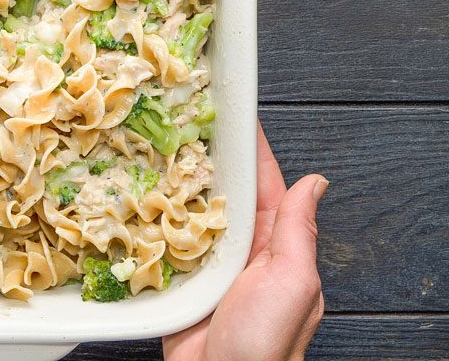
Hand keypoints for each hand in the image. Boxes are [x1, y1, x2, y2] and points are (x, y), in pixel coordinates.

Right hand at [163, 124, 326, 360]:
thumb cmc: (265, 345)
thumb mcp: (293, 281)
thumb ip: (300, 230)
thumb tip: (316, 182)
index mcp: (276, 246)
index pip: (264, 184)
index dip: (250, 148)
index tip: (235, 111)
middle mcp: (242, 251)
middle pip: (222, 193)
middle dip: (204, 157)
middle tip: (180, 117)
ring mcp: (207, 265)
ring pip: (189, 212)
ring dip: (171, 184)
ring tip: (150, 145)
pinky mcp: (176, 282)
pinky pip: (162, 242)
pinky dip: (148, 219)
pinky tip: (132, 195)